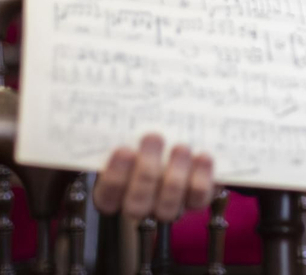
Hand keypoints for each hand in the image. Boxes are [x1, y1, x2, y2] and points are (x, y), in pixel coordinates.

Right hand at [93, 133, 216, 221]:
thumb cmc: (143, 129)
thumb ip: (117, 124)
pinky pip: (198, 199)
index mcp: (112, 191)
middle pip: (137, 204)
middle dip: (146, 172)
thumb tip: (101, 98)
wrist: (176, 132)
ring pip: (168, 206)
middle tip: (153, 137)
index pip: (107, 196)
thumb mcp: (125, 127)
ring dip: (175, 176)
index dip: (114, 178)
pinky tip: (203, 156)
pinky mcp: (195, 199)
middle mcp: (139, 205)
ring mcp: (167, 206)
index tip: (124, 149)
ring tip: (180, 146)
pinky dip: (202, 179)